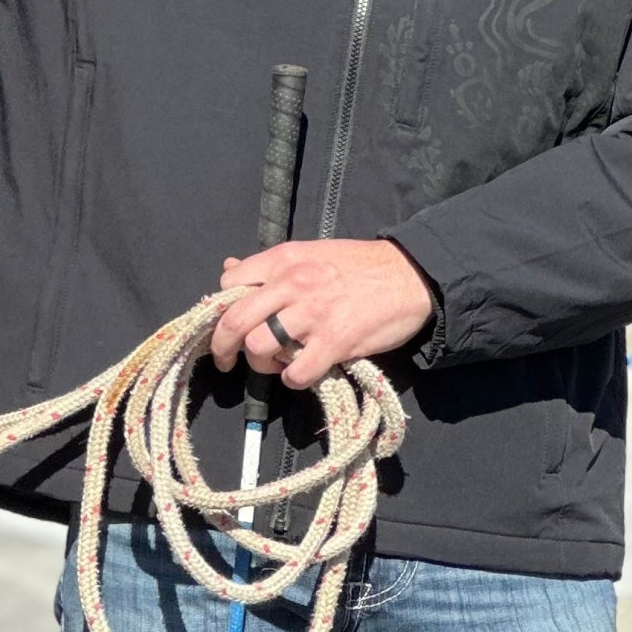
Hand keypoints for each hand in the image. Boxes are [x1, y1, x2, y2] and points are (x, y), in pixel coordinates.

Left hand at [209, 239, 433, 388]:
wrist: (409, 275)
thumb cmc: (359, 265)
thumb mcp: (309, 252)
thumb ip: (270, 265)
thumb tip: (229, 268)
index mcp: (283, 259)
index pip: (229, 283)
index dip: (221, 308)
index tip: (227, 325)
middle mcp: (292, 284)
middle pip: (234, 322)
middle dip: (222, 347)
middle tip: (225, 360)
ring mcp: (313, 315)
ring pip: (259, 348)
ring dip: (261, 364)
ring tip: (274, 364)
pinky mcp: (336, 343)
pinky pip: (296, 373)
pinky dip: (292, 379)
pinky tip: (301, 372)